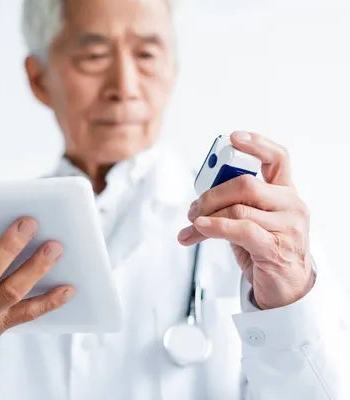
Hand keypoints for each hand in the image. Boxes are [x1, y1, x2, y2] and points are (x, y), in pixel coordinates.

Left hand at [178, 131, 314, 309]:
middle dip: (211, 194)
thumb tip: (199, 200)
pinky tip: (199, 228)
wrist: (285, 290)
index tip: (232, 138)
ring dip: (206, 215)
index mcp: (285, 193)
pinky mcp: (275, 248)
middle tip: (194, 208)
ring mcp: (287, 228)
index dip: (255, 144)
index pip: (278, 158)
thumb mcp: (251, 221)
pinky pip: (240, 229)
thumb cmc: (265, 251)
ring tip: (193, 225)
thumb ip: (234, 205)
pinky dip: (215, 227)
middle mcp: (291, 206)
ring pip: (238, 208)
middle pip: (246, 183)